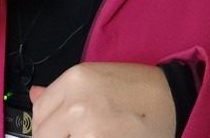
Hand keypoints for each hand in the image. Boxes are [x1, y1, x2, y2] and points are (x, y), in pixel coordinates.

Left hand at [29, 62, 175, 137]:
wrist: (174, 100)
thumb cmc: (140, 88)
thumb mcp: (97, 78)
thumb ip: (63, 90)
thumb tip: (35, 94)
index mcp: (74, 79)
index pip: (38, 111)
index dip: (47, 124)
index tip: (59, 130)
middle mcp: (75, 102)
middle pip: (43, 134)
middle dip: (58, 137)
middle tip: (79, 134)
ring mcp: (86, 128)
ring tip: (93, 135)